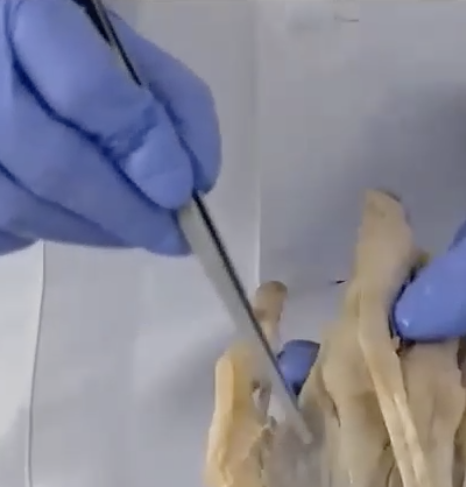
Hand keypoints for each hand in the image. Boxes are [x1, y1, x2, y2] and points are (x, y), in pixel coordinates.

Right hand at [0, 0, 219, 255]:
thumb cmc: (55, 26)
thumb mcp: (107, 30)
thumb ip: (159, 90)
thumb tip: (198, 174)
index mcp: (18, 11)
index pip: (88, 93)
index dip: (144, 150)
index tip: (183, 190)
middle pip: (55, 167)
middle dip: (126, 212)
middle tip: (172, 236)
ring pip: (21, 207)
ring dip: (92, 230)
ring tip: (133, 230)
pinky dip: (41, 231)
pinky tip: (75, 217)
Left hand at [279, 109, 465, 486]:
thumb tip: (394, 325)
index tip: (374, 479)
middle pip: (464, 450)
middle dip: (398, 442)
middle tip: (321, 437)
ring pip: (439, 403)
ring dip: (384, 393)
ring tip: (307, 392)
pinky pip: (429, 356)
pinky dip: (390, 350)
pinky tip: (333, 345)